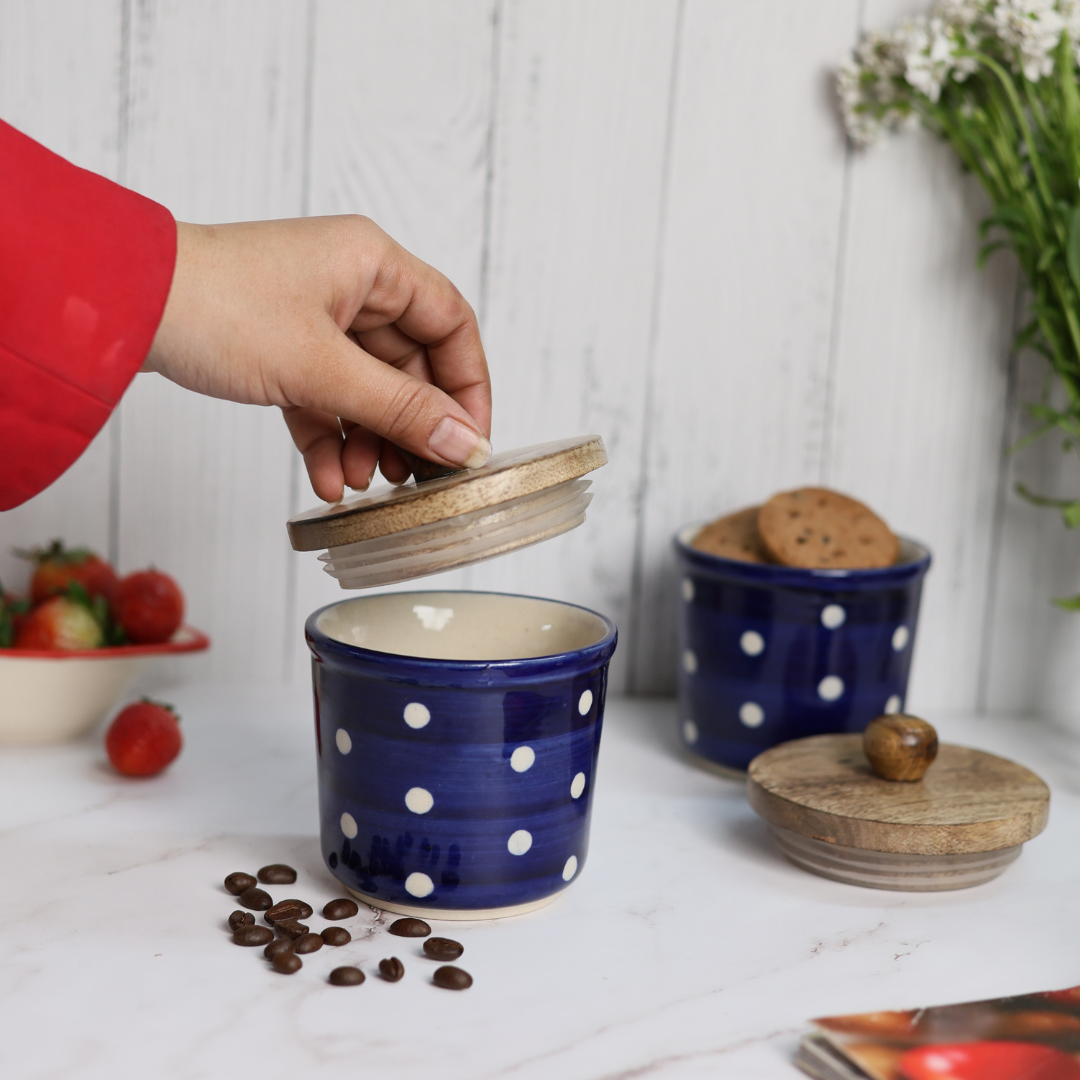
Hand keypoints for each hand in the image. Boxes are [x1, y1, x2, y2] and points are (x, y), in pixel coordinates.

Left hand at [144, 216, 491, 501]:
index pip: (451, 324)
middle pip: (410, 364)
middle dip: (411, 426)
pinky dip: (329, 438)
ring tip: (363, 483)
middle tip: (418, 478)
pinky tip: (327, 482)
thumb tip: (462, 445)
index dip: (468, 385)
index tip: (470, 441)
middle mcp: (351, 286)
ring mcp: (314, 317)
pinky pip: (324, 398)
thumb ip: (400, 409)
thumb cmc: (215, 307)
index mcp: (373, 264)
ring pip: (367, 387)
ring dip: (369, 440)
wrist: (118, 309)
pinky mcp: (280, 347)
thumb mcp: (322, 368)